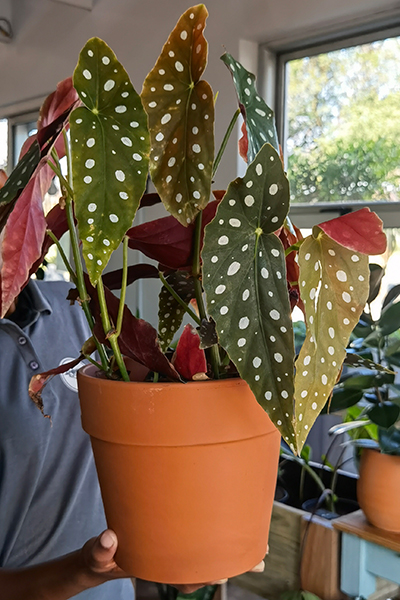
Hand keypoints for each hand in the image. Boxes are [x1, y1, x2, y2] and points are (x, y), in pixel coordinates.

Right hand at [80, 530, 266, 592]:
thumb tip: (109, 539)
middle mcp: (172, 564)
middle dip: (232, 563)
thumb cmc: (100, 559)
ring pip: (209, 555)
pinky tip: (233, 528)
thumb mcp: (96, 556)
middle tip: (260, 559)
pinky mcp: (175, 539)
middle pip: (207, 567)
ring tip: (258, 547)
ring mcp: (176, 553)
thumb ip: (99, 550)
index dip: (211, 572)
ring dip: (231, 551)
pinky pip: (201, 541)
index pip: (189, 577)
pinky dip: (218, 536)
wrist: (100, 558)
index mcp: (159, 569)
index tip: (229, 569)